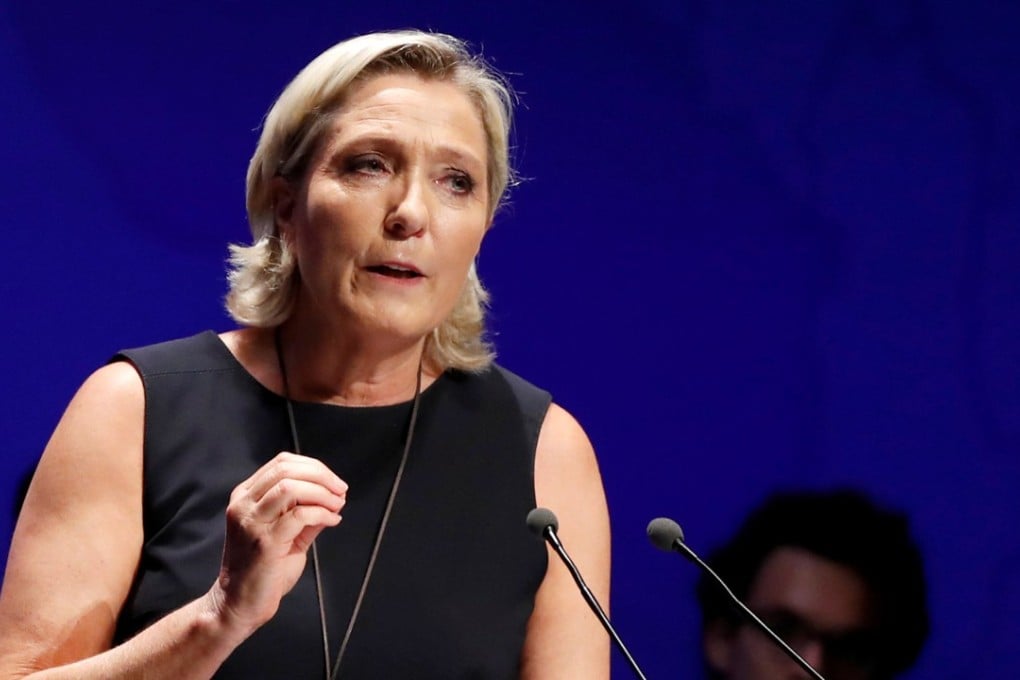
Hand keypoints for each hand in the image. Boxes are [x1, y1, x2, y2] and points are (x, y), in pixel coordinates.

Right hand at [210, 452, 346, 634]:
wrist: (238, 604)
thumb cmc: (262, 570)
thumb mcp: (284, 533)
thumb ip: (305, 512)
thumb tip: (334, 497)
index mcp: (245, 496)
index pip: (281, 463)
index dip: (313, 467)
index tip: (334, 482)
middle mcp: (244, 504)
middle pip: (286, 469)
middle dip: (321, 475)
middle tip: (340, 490)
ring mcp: (251, 522)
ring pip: (290, 487)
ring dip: (322, 492)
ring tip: (337, 505)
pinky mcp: (264, 542)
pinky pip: (299, 515)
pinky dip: (322, 513)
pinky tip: (332, 521)